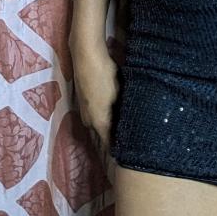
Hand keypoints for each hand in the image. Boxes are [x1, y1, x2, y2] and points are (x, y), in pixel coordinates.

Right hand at [69, 20, 119, 171]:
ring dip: (109, 129)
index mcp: (100, 123)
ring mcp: (84, 111)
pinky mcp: (83, 101)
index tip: (131, 160)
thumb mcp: (120, 95)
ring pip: (99, 126)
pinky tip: (112, 112)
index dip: (120, 153)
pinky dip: (103, 118)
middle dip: (116, 141)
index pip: (111, 146)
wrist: (86, 55)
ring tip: (124, 130)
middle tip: (132, 144)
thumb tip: (134, 128)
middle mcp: (90, 121)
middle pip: (104, 137)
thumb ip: (125, 114)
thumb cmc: (106, 75)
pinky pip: (95, 116)